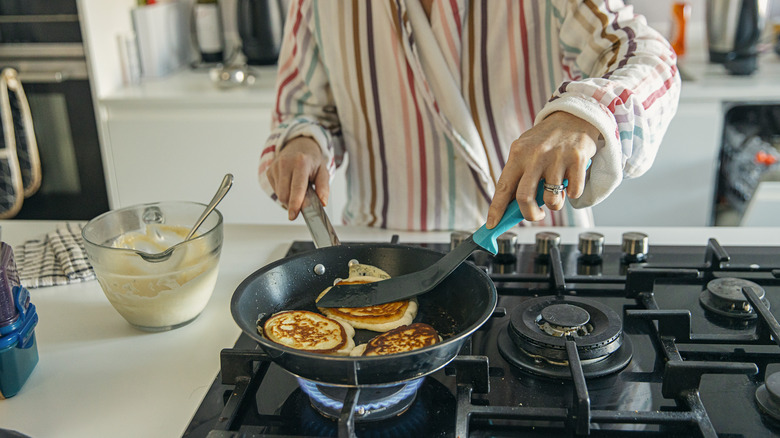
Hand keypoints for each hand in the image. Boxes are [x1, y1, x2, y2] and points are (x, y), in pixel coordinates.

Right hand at [266, 137, 329, 219]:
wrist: (299, 145)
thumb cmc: (312, 161)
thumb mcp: (323, 171)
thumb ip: (323, 188)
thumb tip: (322, 202)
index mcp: (301, 162)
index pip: (297, 187)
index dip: (295, 203)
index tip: (293, 215)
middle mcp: (285, 163)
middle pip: (285, 194)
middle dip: (293, 203)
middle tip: (303, 199)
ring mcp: (275, 166)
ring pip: (279, 194)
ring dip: (288, 197)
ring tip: (297, 187)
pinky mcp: (269, 171)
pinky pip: (275, 190)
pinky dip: (283, 191)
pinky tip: (289, 183)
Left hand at [486, 112, 598, 227]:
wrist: (575, 116)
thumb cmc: (547, 139)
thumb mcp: (527, 150)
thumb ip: (519, 175)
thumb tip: (510, 207)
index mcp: (518, 154)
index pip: (503, 187)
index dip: (496, 209)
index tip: (491, 225)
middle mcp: (535, 155)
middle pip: (524, 198)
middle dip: (529, 214)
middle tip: (535, 215)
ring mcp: (557, 158)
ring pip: (551, 200)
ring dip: (554, 204)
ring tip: (556, 193)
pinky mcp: (578, 160)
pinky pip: (573, 193)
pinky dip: (572, 194)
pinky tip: (570, 181)